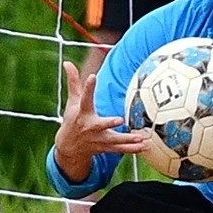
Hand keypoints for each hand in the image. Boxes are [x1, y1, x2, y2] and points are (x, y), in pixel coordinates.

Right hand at [53, 54, 148, 182]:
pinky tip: (145, 147)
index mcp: (82, 113)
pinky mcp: (105, 147)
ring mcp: (99, 139)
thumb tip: (67, 62)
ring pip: (114, 140)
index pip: (85, 98)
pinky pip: (120, 149)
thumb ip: (73, 82)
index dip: (88, 87)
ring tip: (140, 138)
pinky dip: (132, 150)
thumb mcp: (72, 101)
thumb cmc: (73, 119)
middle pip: (100, 125)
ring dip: (127, 140)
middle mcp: (90, 127)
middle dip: (109, 123)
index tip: (92, 76)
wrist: (68, 148)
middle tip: (119, 119)